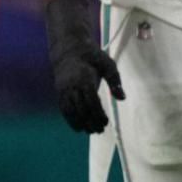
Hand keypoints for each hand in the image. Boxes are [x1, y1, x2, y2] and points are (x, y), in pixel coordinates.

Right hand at [44, 0, 123, 133]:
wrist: (69, 49)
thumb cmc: (93, 57)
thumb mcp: (108, 64)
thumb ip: (115, 81)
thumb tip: (122, 98)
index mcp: (84, 78)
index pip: (91, 101)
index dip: (98, 114)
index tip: (105, 122)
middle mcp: (71, 85)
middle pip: (81, 108)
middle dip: (90, 121)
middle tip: (100, 130)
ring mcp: (63, 89)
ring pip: (70, 111)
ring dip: (80, 123)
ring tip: (91, 131)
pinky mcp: (59, 92)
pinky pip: (64, 109)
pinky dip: (70, 120)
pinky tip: (79, 128)